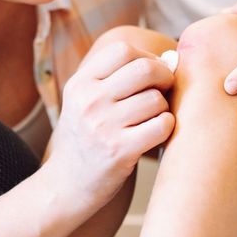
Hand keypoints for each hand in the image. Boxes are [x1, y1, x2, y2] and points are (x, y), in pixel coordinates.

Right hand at [46, 41, 174, 209]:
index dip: (146, 56)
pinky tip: (154, 135)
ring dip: (163, 108)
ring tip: (150, 120)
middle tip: (164, 90)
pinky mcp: (120, 151)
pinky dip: (166, 127)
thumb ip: (117, 78)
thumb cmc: (85, 139)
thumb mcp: (84, 101)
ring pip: (156, 99)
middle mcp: (89, 101)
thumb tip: (171, 58)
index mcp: (80, 83)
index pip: (123, 50)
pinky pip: (162, 125)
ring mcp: (104, 126)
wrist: (65, 186)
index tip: (152, 72)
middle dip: (164, 77)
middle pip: (145, 68)